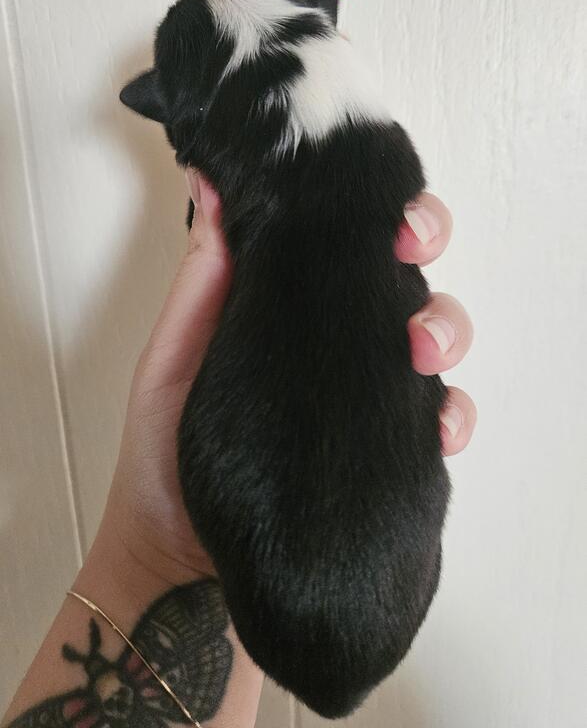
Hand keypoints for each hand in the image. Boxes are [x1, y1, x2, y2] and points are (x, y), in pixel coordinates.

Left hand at [98, 173, 475, 584]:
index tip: (384, 208)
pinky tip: (437, 423)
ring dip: (444, 329)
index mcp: (290, 310)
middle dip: (422, 249)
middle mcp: (334, 345)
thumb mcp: (174, 352)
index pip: (347, 245)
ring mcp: (361, 398)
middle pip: (401, 277)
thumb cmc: (163, 452)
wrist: (174, 555)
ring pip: (433, 343)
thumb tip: (210, 180)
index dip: (377, 214)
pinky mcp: (382, 452)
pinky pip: (437, 424)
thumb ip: (204, 275)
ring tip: (420, 346)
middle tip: (410, 249)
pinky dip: (451, 417)